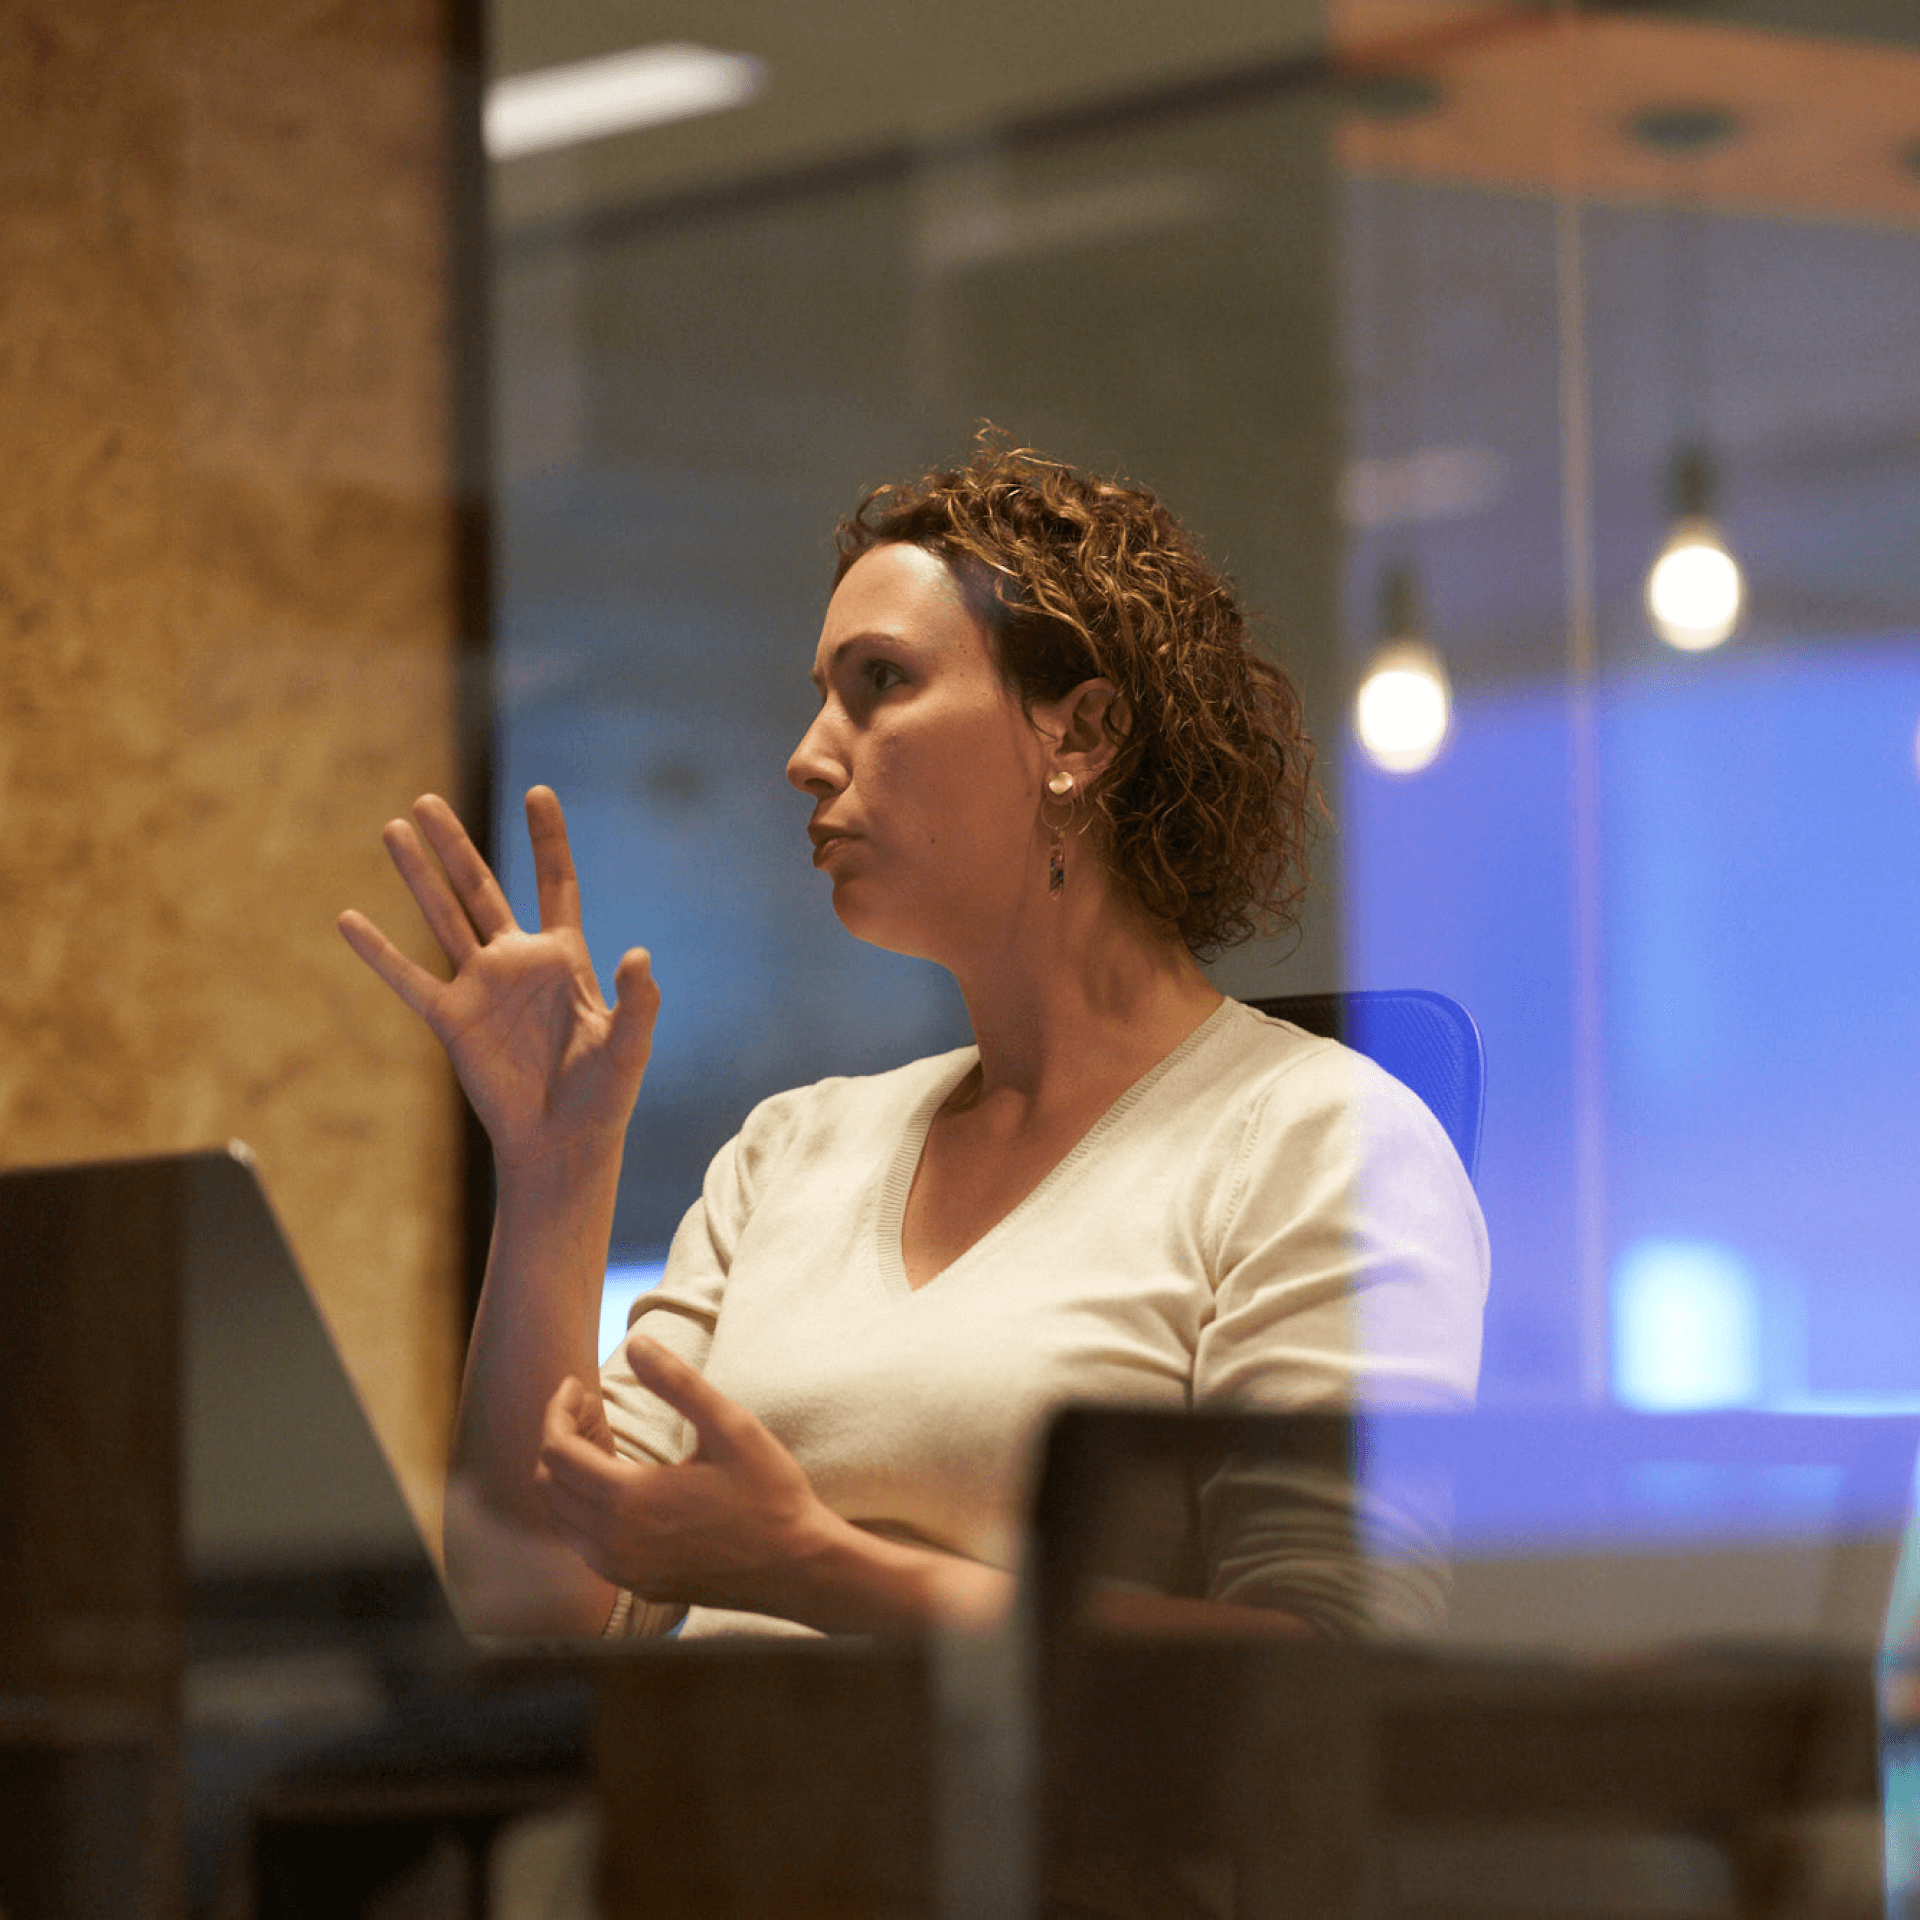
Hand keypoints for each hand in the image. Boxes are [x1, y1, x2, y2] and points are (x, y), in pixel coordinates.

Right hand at [338, 788, 657, 1169]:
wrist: (563, 1142)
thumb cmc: (603, 1094)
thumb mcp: (630, 1044)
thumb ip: (637, 999)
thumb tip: (638, 955)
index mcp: (564, 957)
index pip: (557, 883)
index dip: (548, 839)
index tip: (539, 792)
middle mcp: (517, 962)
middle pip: (481, 889)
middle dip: (455, 845)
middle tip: (426, 799)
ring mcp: (481, 987)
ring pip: (442, 918)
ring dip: (418, 876)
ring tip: (393, 828)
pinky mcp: (452, 1020)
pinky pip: (409, 979)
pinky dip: (378, 951)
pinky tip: (348, 918)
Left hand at [533, 1338, 832, 1614]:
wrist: (799, 1568)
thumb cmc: (770, 1494)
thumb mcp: (731, 1426)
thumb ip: (678, 1382)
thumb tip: (636, 1343)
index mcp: (631, 1499)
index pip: (557, 1451)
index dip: (558, 1411)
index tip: (577, 1384)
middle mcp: (614, 1543)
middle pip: (549, 1485)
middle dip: (560, 1438)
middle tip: (591, 1408)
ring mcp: (624, 1571)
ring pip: (562, 1519)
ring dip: (569, 1476)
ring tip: (605, 1440)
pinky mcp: (638, 1586)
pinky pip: (586, 1545)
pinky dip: (585, 1509)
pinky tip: (621, 1484)